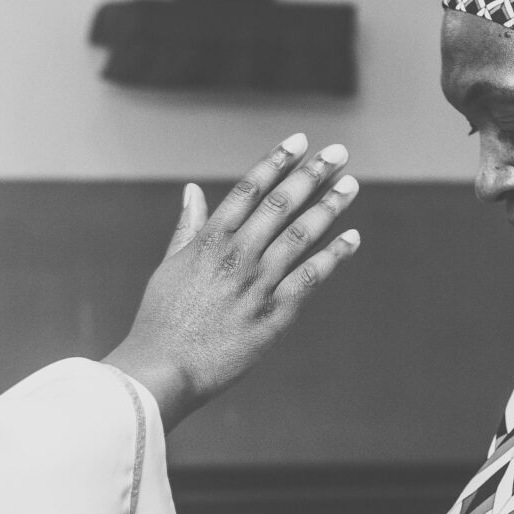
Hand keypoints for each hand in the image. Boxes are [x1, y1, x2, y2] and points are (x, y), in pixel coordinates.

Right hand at [102, 134, 358, 428]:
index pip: (249, 189)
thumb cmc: (160, 322)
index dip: (277, 162)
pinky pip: (310, 278)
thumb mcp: (170, 266)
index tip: (299, 142)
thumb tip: (194, 189)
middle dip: (312, 174)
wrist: (162, 371)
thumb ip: (188, 227)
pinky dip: (334, 255)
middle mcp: (236, 255)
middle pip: (281, 204)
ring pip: (301, 235)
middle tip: (337, 152)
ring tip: (350, 185)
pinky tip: (352, 238)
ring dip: (329, 207)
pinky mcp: (274, 315)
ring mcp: (257, 284)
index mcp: (209, 241)